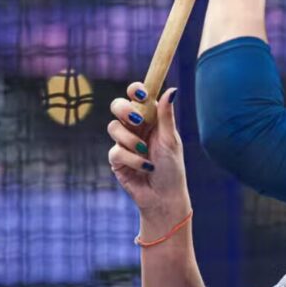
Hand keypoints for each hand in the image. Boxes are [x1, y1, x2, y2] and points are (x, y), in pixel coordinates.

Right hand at [107, 85, 189, 221]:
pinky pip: (116, 151)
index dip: (136, 90)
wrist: (164, 197)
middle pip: (118, 106)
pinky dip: (133, 159)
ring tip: (145, 151)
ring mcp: (124, 142)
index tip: (142, 94)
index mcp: (150, 118)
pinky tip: (145, 167)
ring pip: (113, 127)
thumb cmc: (172, 168)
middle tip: (138, 121)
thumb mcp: (171, 140)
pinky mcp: (116, 159)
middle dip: (125, 110)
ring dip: (131, 140)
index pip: (137, 97)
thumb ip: (166, 116)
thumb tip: (172, 89)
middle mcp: (135, 127)